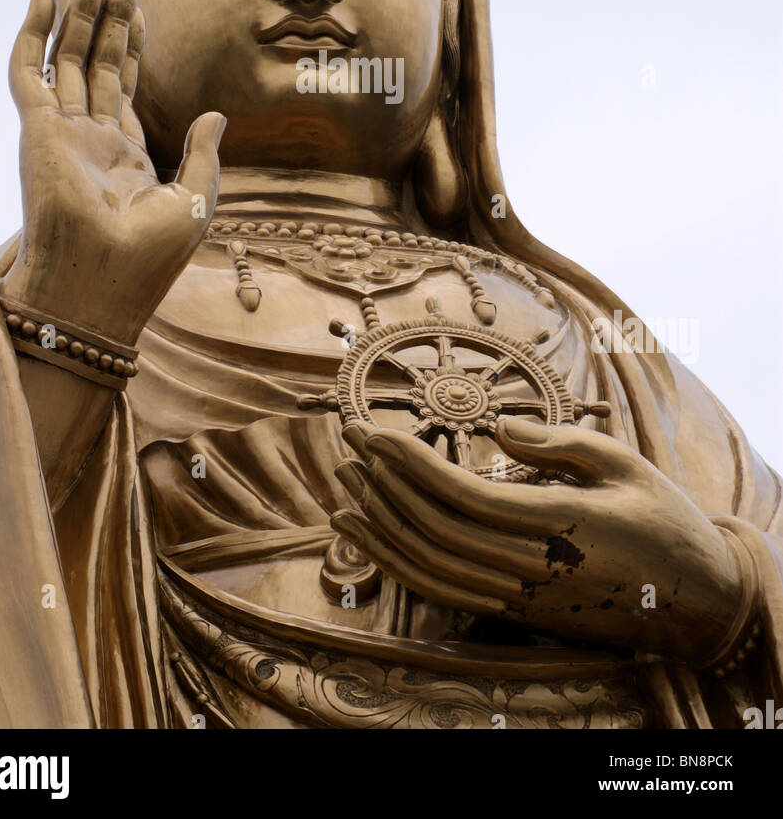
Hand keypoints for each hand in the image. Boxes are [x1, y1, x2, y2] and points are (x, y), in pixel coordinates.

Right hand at [0, 0, 223, 345]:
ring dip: (77, 15)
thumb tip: (216, 113)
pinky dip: (33, 34)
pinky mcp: (37, 130)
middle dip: (109, 17)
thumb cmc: (149, 260)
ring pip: (67, 59)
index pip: (126, 86)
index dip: (133, 44)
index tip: (140, 7)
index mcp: (125, 156)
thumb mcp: (195, 202)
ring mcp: (60, 133)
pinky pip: (28, 72)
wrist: (101, 286)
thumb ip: (204, 155)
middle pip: (98, 62)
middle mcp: (89, 139)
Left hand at [332, 416, 747, 664]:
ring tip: (345, 477)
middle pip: (435, 528)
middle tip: (348, 435)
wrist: (694, 601)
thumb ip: (560, 443)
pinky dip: (395, 562)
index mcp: (560, 526)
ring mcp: (520, 598)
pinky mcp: (514, 613)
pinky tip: (366, 530)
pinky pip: (439, 591)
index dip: (412, 463)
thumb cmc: (662, 519)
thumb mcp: (624, 466)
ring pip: (429, 566)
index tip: (376, 430)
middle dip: (384, 480)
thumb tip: (498, 429)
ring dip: (381, 520)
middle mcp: (532, 569)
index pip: (463, 496)